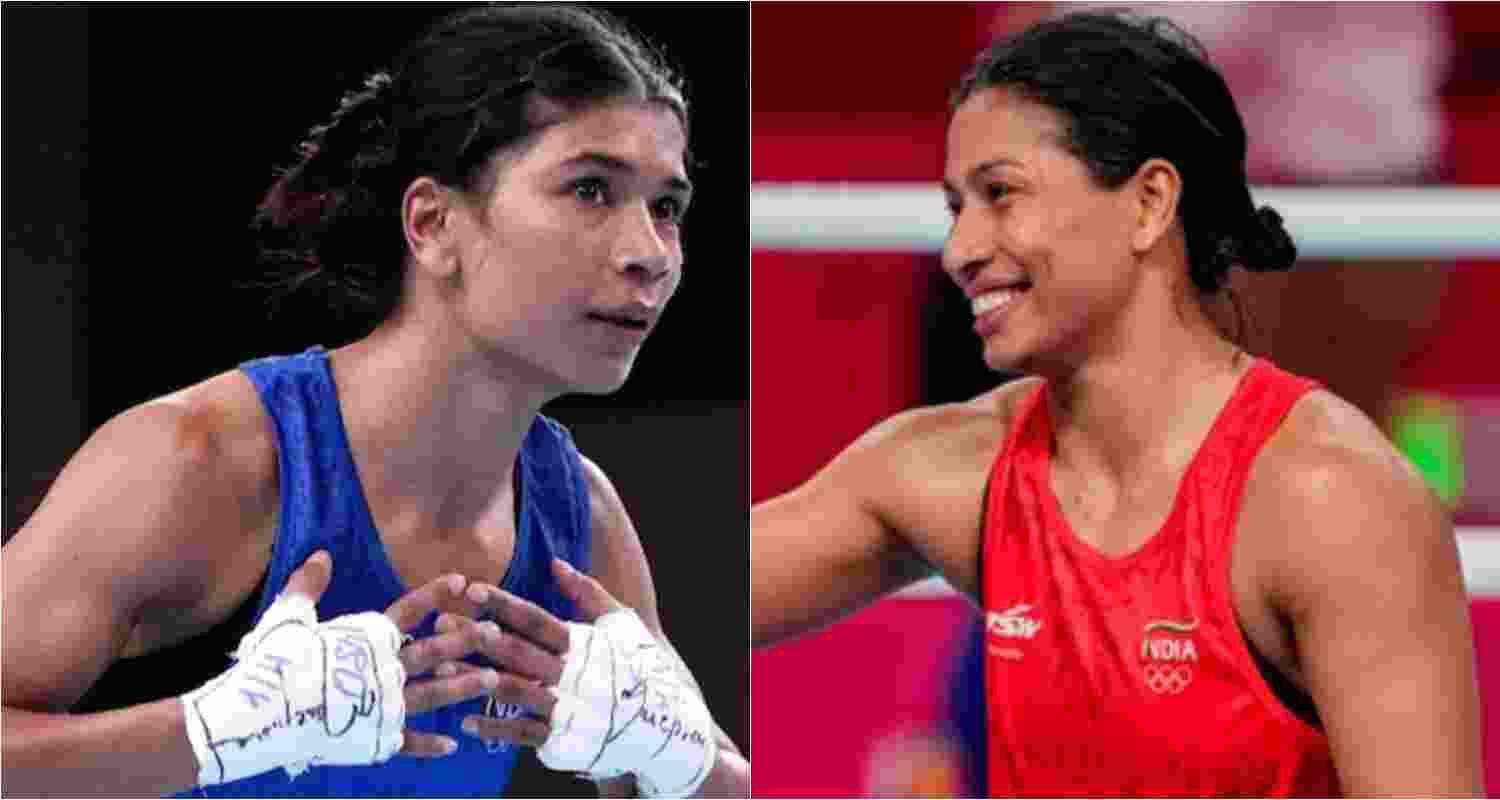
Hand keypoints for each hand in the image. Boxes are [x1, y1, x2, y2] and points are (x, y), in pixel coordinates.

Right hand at [281, 550, 511, 756]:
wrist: (260, 715)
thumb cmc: (272, 664)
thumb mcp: (289, 618)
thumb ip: (308, 586)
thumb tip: (321, 554)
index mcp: (368, 638)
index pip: (410, 609)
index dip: (436, 593)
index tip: (461, 580)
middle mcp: (385, 668)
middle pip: (434, 649)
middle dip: (467, 639)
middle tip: (496, 632)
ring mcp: (384, 704)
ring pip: (434, 693)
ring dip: (464, 686)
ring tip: (491, 679)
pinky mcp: (374, 736)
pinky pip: (408, 741)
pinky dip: (429, 744)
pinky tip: (453, 745)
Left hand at [432, 558, 624, 746]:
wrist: (663, 721)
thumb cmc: (636, 665)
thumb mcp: (620, 621)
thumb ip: (587, 592)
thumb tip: (556, 563)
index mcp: (581, 643)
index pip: (535, 618)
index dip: (503, 604)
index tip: (471, 589)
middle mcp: (570, 674)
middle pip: (517, 652)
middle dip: (477, 637)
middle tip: (442, 624)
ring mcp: (565, 707)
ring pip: (514, 690)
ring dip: (475, 679)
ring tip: (441, 670)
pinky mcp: (562, 738)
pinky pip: (523, 733)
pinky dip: (495, 729)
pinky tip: (466, 722)